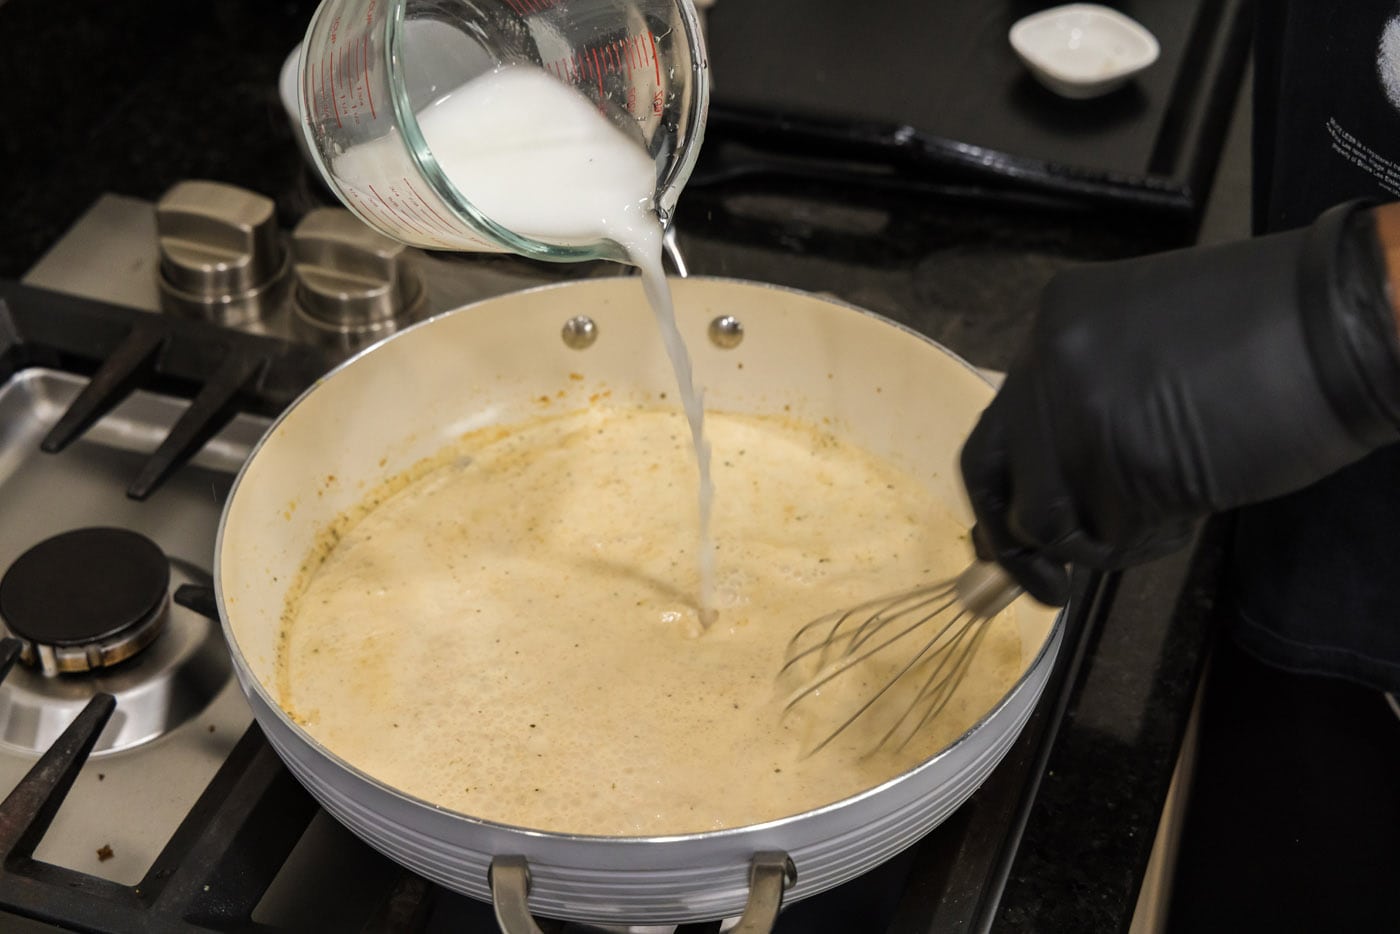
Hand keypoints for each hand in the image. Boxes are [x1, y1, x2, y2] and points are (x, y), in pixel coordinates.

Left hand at [960, 202, 1399, 605]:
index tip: (1013, 542)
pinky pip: (1112, 538)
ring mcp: (1085, 411)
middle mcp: (1052, 360)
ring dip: (1099, 544)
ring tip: (1165, 516)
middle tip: (1050, 586)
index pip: (991, 429)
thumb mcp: (1144, 345)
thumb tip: (1046, 489)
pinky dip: (1149, 544)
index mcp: (1056, 321)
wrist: (1353, 321)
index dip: (999, 498)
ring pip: (1049, 521)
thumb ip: (1084, 402)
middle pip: (997, 480)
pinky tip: (1193, 510)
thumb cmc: (1271, 335)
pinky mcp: (1131, 462)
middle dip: (1022, 546)